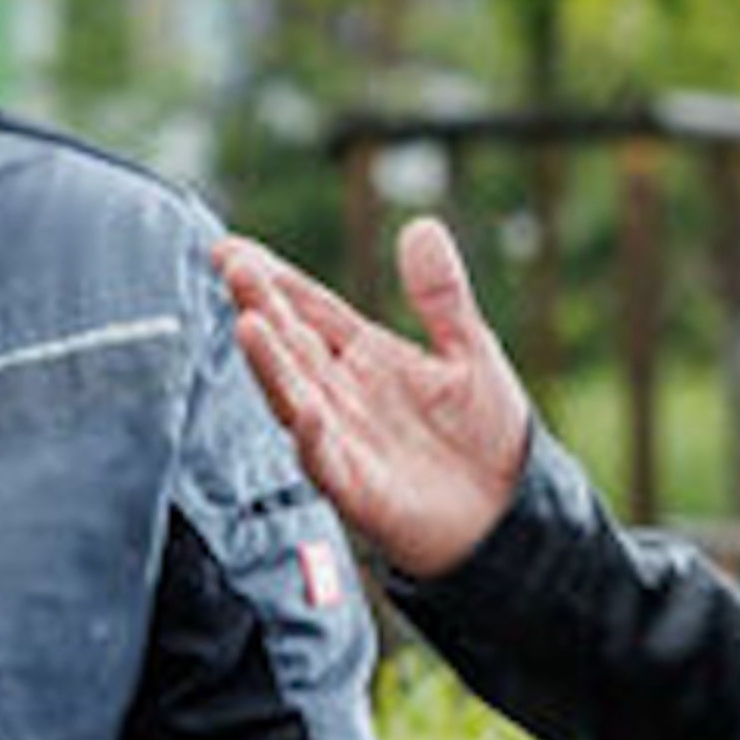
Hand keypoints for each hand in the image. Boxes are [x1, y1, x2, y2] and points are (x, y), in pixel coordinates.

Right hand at [210, 218, 533, 579]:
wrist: (508, 512)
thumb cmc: (485, 435)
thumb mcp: (470, 350)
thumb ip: (441, 295)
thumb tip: (422, 226)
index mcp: (364, 356)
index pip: (308, 309)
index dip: (273, 279)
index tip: (231, 249)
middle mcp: (341, 394)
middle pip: (291, 344)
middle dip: (260, 307)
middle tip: (232, 269)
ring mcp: (342, 439)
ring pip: (294, 397)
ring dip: (270, 366)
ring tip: (248, 325)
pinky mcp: (356, 488)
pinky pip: (325, 462)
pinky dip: (314, 439)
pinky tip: (307, 412)